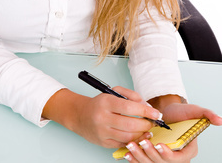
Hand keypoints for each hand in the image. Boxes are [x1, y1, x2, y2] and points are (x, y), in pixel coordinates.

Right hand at [42, 86, 162, 147]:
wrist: (80, 115)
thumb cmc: (100, 103)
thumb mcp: (114, 92)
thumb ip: (132, 96)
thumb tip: (147, 106)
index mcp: (106, 102)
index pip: (129, 107)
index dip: (145, 110)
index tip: (156, 113)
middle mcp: (103, 117)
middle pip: (130, 124)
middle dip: (146, 124)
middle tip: (153, 122)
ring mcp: (102, 132)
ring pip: (128, 136)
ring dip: (142, 134)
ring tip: (147, 129)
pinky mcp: (103, 143)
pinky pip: (123, 144)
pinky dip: (133, 140)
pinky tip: (138, 136)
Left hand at [124, 102, 221, 161]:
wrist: (165, 111)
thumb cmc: (179, 112)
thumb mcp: (193, 110)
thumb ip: (206, 114)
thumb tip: (220, 120)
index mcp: (187, 151)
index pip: (179, 159)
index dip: (168, 155)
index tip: (159, 144)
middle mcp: (175, 158)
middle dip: (151, 155)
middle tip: (142, 142)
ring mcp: (162, 159)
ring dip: (140, 157)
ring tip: (131, 146)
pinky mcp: (151, 157)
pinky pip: (143, 162)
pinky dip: (135, 159)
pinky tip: (127, 153)